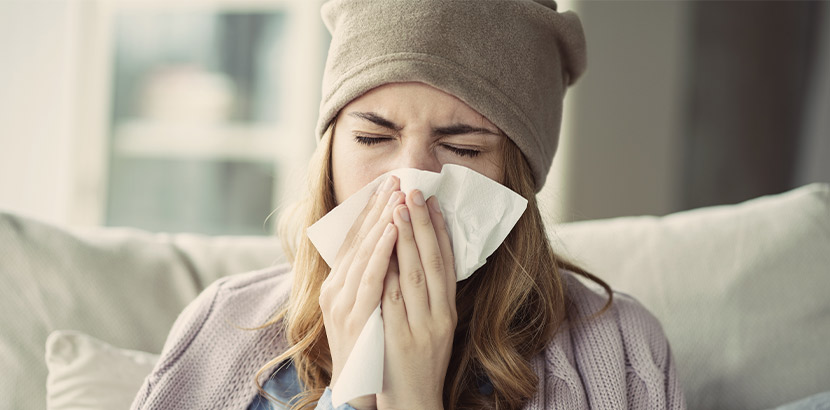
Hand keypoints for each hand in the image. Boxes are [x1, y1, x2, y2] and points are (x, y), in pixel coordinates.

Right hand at [319, 175, 403, 409]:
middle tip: (396, 179)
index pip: (355, 239)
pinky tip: (392, 231)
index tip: (389, 186)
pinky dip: (381, 252)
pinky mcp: (355, 317)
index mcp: (338, 285)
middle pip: (357, 240)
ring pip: (363, 253)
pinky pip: (370, 278)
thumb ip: (373, 278)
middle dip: (378, 208)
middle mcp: (335, 289)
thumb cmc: (370, 347)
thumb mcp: (367, 307)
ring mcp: (342, 303)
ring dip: (381, 221)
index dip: (372, 211)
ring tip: (397, 196)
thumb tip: (391, 246)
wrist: (360, 391)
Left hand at [376, 190, 456, 409]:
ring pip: (413, 278)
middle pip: (432, 263)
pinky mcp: (399, 340)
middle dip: (421, 225)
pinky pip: (392, 302)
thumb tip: (419, 253)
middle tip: (413, 192)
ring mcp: (419, 328)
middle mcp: (439, 317)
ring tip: (396, 210)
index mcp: (448, 311)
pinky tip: (381, 251)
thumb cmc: (422, 361)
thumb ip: (430, 294)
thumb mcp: (435, 325)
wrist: (415, 403)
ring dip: (404, 242)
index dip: (438, 230)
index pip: (446, 262)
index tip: (430, 201)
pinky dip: (387, 274)